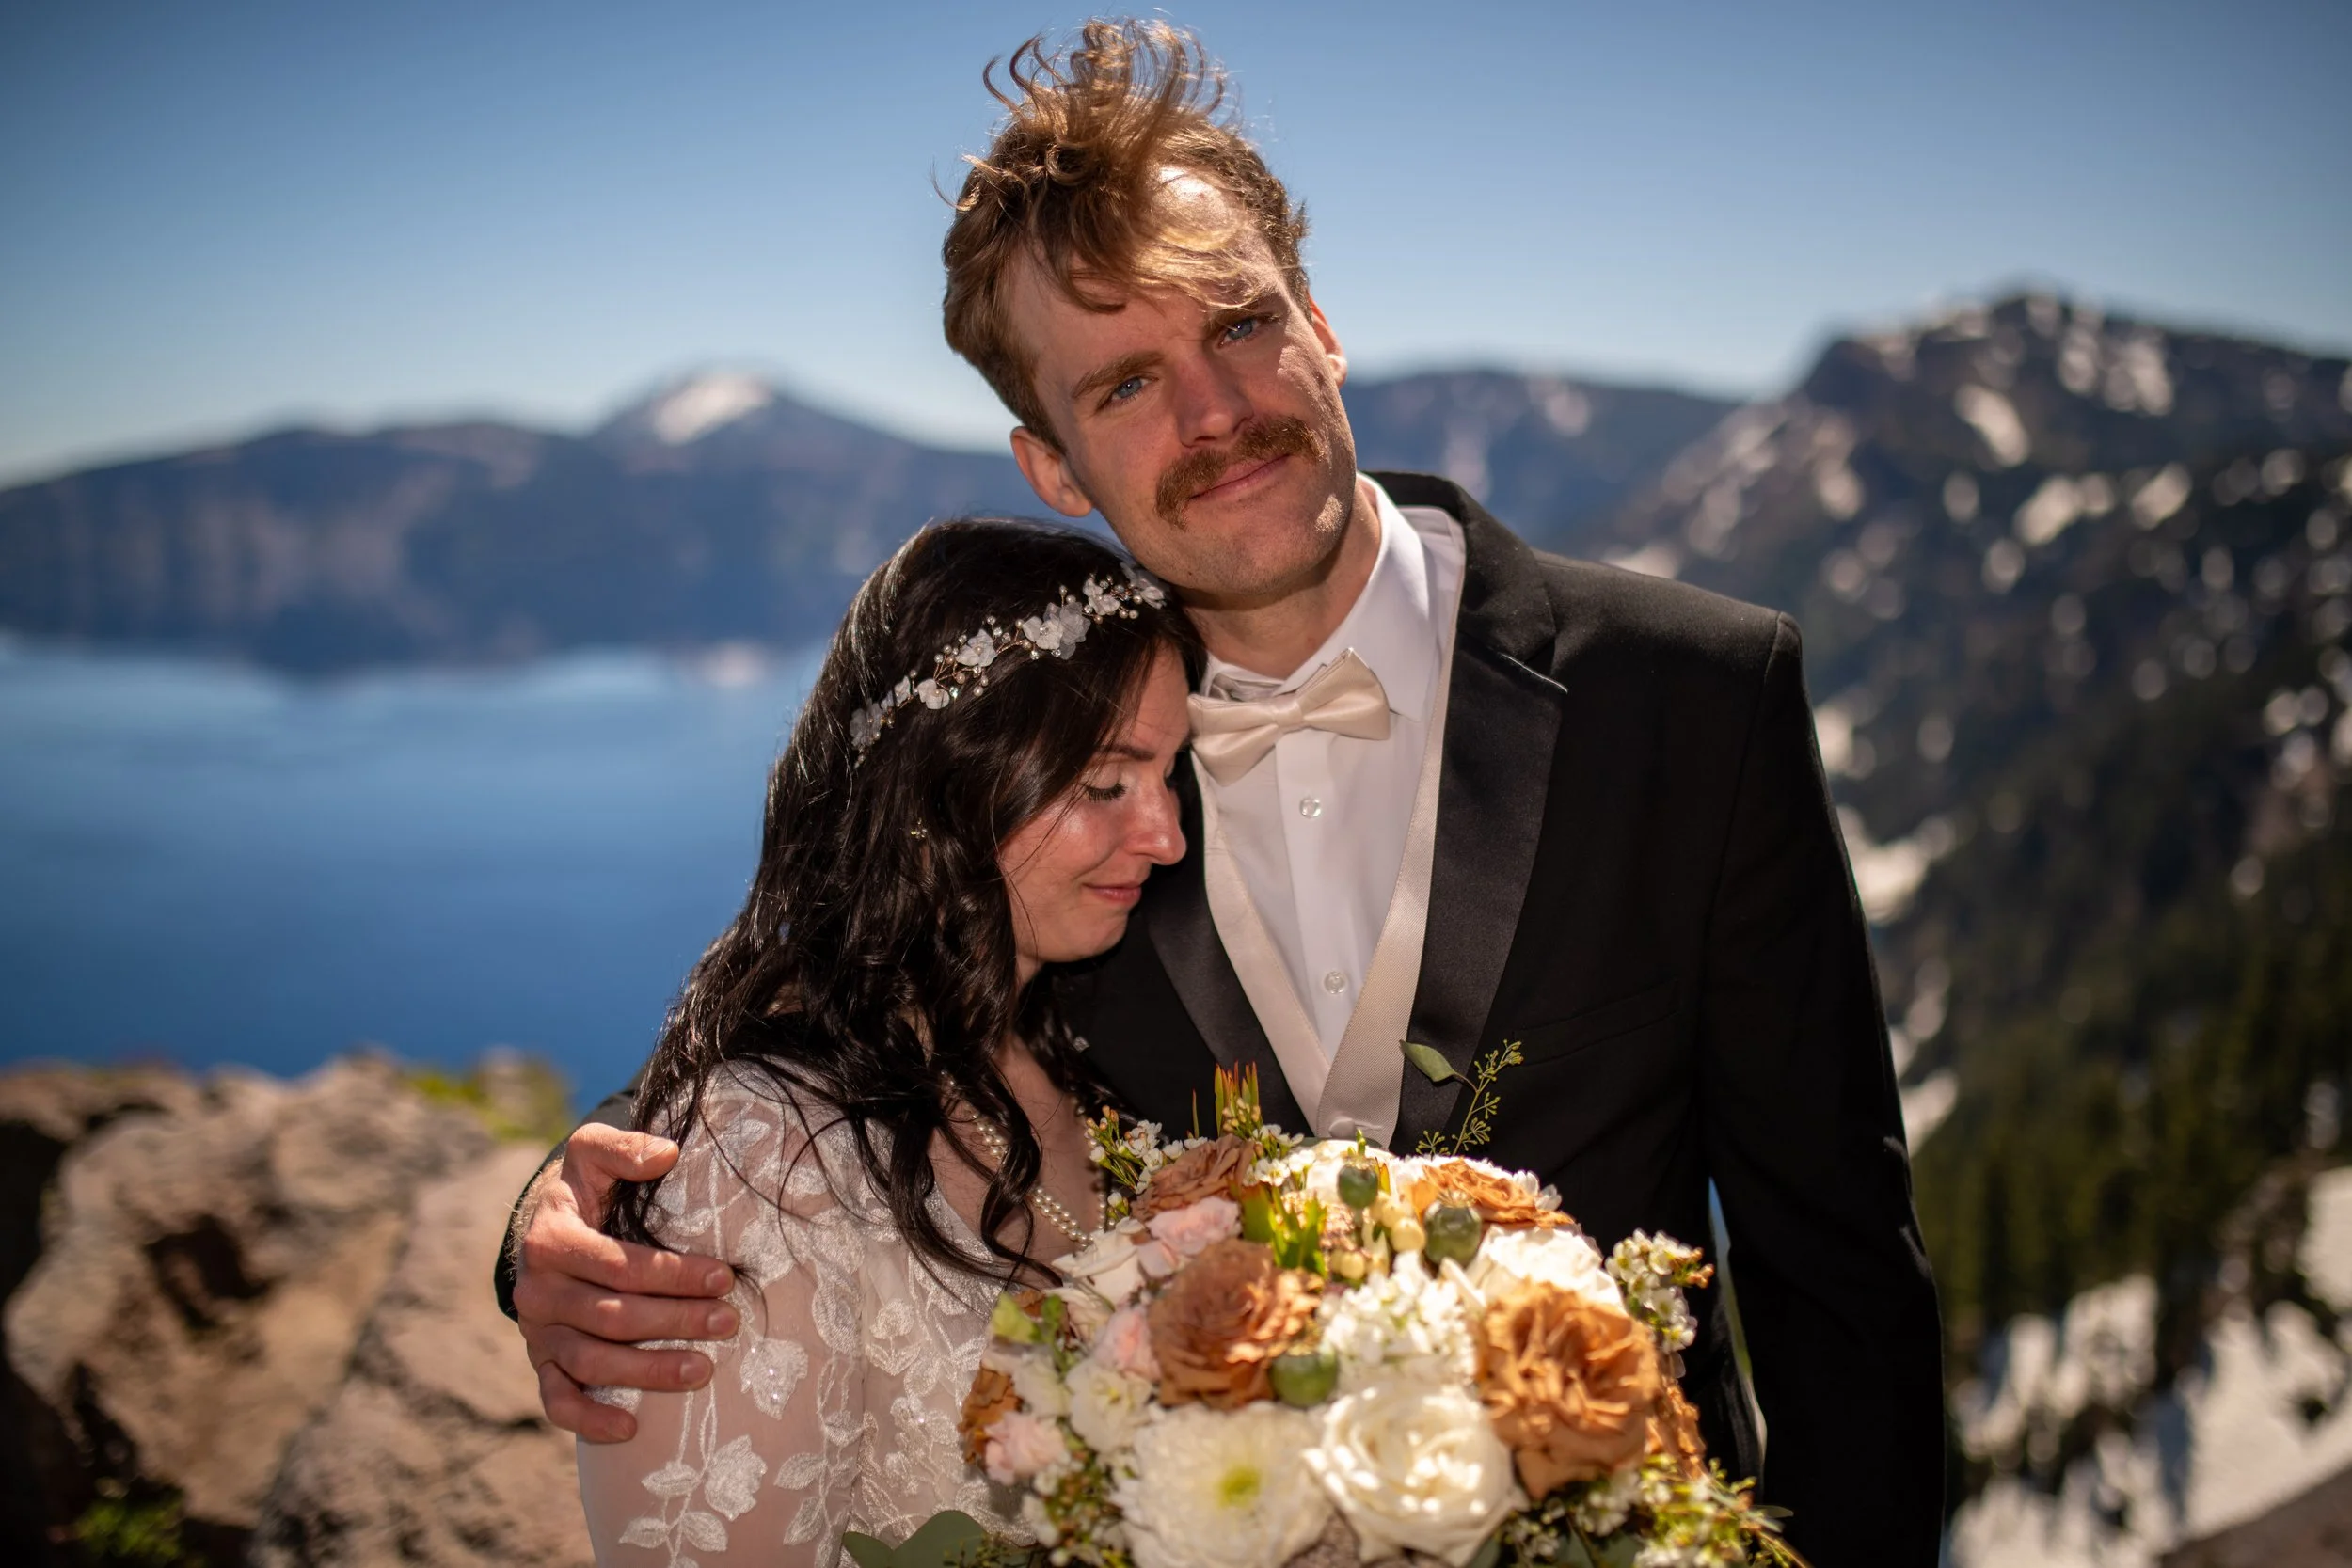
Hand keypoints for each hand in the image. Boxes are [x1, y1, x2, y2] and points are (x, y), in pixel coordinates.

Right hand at [513, 1123, 737, 1442]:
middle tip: (729, 1323)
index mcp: (551, 1240)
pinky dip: (588, 1419)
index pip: (619, 1265)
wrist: (545, 1227)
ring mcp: (537, 1332)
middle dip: (675, 1322)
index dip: (674, 1274)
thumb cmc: (584, 1188)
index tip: (725, 1277)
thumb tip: (668, 1152)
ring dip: (648, 1372)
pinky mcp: (541, 1362)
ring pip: (592, 1362)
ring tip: (703, 1370)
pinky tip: (630, 1429)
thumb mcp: (593, 1151)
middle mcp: (538, 1291)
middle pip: (613, 1316)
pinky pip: (557, 1400)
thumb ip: (624, 1148)